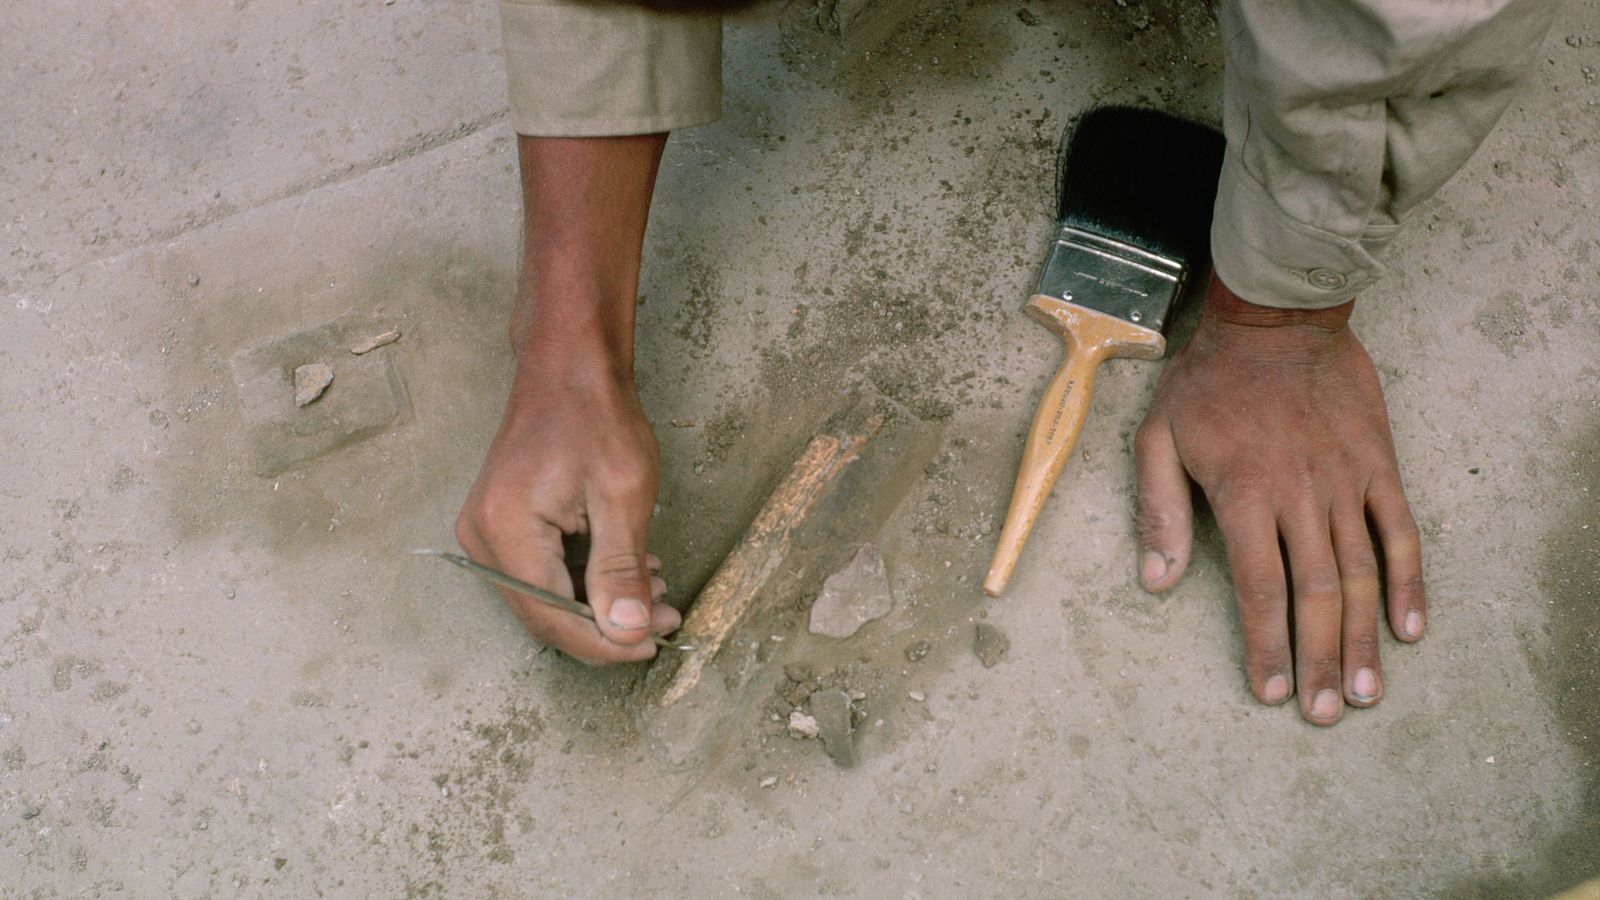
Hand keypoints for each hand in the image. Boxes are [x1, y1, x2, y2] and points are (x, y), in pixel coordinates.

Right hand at [455, 355, 678, 664]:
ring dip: (601, 605)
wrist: (568, 365)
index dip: (605, 642)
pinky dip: (587, 582)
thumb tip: (626, 632)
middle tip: (664, 619)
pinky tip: (630, 571)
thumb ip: (621, 569)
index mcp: (505, 531)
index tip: (654, 642)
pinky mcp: (501, 528)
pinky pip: (543, 575)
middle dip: (607, 627)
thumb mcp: (623, 494)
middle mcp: (482, 539)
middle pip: (546, 615)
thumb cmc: (596, 416)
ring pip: (547, 599)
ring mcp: (486, 533)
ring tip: (656, 591)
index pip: (553, 617)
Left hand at [1133, 275, 1425, 724]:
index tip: (1270, 692)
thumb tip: (1155, 583)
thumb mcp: (1157, 438)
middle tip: (1328, 713)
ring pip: (1361, 573)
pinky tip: (1408, 628)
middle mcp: (1300, 496)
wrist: (1277, 317)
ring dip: (1364, 637)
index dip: (1266, 645)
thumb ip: (1158, 511)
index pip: (1260, 588)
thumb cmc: (1207, 381)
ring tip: (1367, 690)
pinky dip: (1408, 582)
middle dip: (1320, 659)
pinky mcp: (1378, 465)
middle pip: (1317, 594)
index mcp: (1244, 494)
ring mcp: (1345, 482)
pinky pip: (1400, 531)